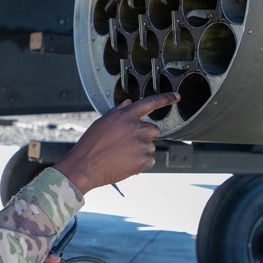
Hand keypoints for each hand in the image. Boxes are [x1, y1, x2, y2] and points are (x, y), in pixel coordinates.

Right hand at [53, 93, 178, 194]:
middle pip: (153, 130)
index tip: (176, 97)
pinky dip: (140, 164)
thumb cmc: (91, 144)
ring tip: (121, 156)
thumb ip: (118, 111)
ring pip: (150, 147)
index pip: (150, 102)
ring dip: (140, 152)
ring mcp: (142, 144)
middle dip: (144, 137)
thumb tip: (129, 103)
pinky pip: (149, 161)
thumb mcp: (101, 122)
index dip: (165, 98)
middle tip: (127, 145)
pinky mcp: (144, 159)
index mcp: (126, 115)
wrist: (85, 166)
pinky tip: (125, 164)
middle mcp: (137, 127)